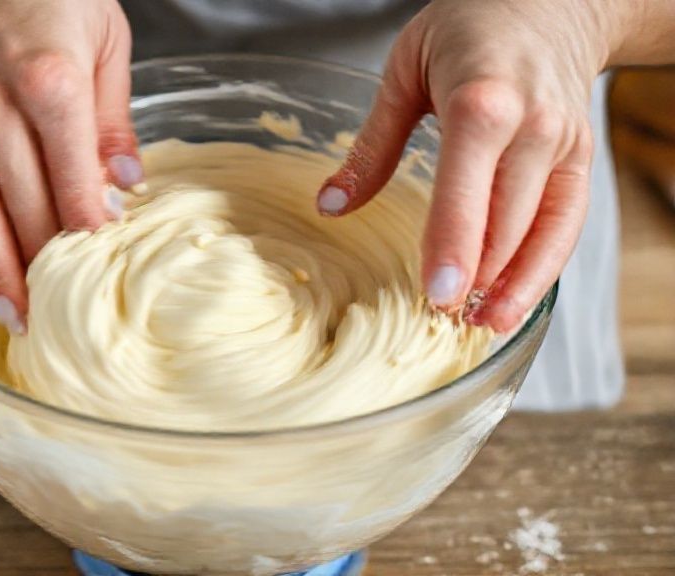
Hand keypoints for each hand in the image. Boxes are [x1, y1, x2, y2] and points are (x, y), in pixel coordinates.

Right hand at [0, 0, 138, 333]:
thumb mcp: (107, 44)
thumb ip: (115, 124)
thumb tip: (124, 187)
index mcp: (49, 85)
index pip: (73, 191)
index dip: (88, 238)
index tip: (100, 267)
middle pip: (25, 213)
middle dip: (47, 268)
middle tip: (63, 313)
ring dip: (1, 272)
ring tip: (19, 315)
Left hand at [316, 0, 617, 331]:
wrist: (553, 1)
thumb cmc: (470, 27)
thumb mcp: (404, 71)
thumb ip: (371, 145)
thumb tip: (331, 205)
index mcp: (481, 102)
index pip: (466, 187)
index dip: (453, 246)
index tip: (437, 295)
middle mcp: (531, 128)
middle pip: (505, 221)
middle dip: (475, 278)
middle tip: (439, 322)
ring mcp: (562, 147)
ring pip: (540, 232)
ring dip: (512, 286)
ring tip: (478, 327)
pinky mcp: (579, 161)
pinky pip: (566, 226)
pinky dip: (542, 269)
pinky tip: (512, 302)